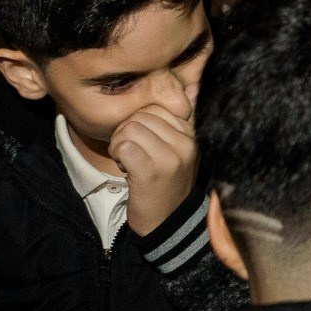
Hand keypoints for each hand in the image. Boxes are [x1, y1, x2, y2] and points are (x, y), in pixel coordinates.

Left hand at [110, 105, 198, 236]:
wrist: (168, 223)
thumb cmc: (169, 184)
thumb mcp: (182, 150)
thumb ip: (185, 119)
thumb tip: (192, 86)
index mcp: (193, 135)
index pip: (158, 107)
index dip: (141, 121)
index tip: (143, 142)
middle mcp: (186, 144)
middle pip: (141, 115)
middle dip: (127, 131)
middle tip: (131, 152)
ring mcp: (170, 158)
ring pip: (130, 128)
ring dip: (120, 144)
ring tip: (128, 160)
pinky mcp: (151, 172)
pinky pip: (124, 146)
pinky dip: (117, 154)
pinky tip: (125, 167)